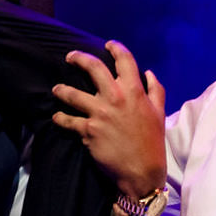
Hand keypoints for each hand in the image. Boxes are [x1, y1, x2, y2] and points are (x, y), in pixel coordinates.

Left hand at [50, 41, 166, 202]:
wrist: (142, 171)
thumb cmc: (152, 142)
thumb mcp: (160, 112)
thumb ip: (155, 90)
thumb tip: (149, 73)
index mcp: (135, 91)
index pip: (124, 60)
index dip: (115, 48)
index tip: (108, 44)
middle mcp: (116, 98)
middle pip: (93, 68)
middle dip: (79, 58)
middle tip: (70, 57)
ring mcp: (100, 113)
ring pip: (73, 94)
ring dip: (62, 90)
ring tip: (57, 89)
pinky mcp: (88, 130)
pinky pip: (68, 121)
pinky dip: (60, 118)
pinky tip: (56, 117)